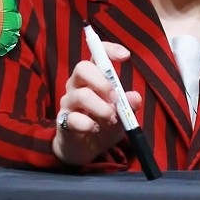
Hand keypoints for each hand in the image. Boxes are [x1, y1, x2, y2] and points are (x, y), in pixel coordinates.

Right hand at [52, 43, 142, 164]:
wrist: (86, 150)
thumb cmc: (103, 126)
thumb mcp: (121, 116)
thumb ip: (128, 106)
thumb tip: (135, 97)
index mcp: (92, 78)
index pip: (96, 55)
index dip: (109, 50)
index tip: (125, 56)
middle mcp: (77, 85)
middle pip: (82, 68)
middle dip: (102, 81)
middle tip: (115, 97)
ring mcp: (69, 103)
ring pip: (81, 95)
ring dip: (101, 107)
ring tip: (112, 118)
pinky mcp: (63, 122)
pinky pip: (73, 119)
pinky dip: (88, 124)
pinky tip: (95, 129)